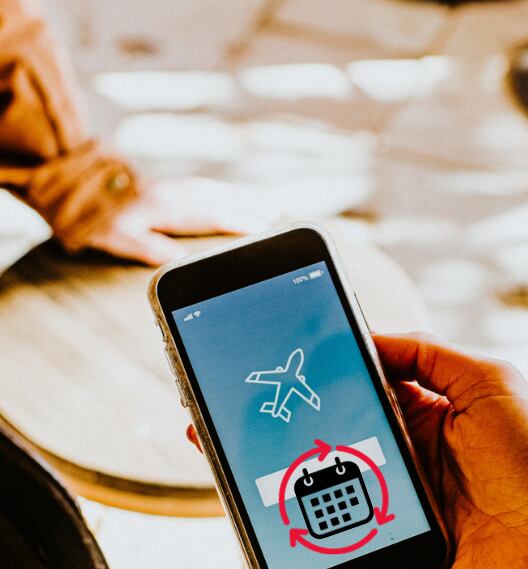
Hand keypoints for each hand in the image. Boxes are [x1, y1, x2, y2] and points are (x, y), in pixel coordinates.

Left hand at [79, 177, 268, 264]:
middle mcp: (180, 194)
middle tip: (280, 219)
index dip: (240, 222)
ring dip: (247, 198)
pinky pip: (211, 187)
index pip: (213, 215)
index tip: (264, 230)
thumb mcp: (121, 238)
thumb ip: (151, 248)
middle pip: (224, 201)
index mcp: (171, 208)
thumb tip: (179, 260)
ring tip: (272, 207)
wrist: (84, 186)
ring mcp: (179, 187)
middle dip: (253, 208)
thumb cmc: (102, 219)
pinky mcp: (176, 185)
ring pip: (220, 192)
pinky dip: (231, 192)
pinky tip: (241, 197)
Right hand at [184, 333, 527, 568]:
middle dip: (274, 418)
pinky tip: (260, 504)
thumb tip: (372, 336)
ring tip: (220, 448)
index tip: (267, 353)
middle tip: (220, 404)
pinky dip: (297, 520)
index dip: (315, 368)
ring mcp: (389, 497)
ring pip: (317, 479)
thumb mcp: (493, 383)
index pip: (357, 380)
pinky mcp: (383, 542)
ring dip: (271, 466)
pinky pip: (331, 530)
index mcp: (423, 408)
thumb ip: (433, 357)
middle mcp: (401, 450)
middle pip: (325, 428)